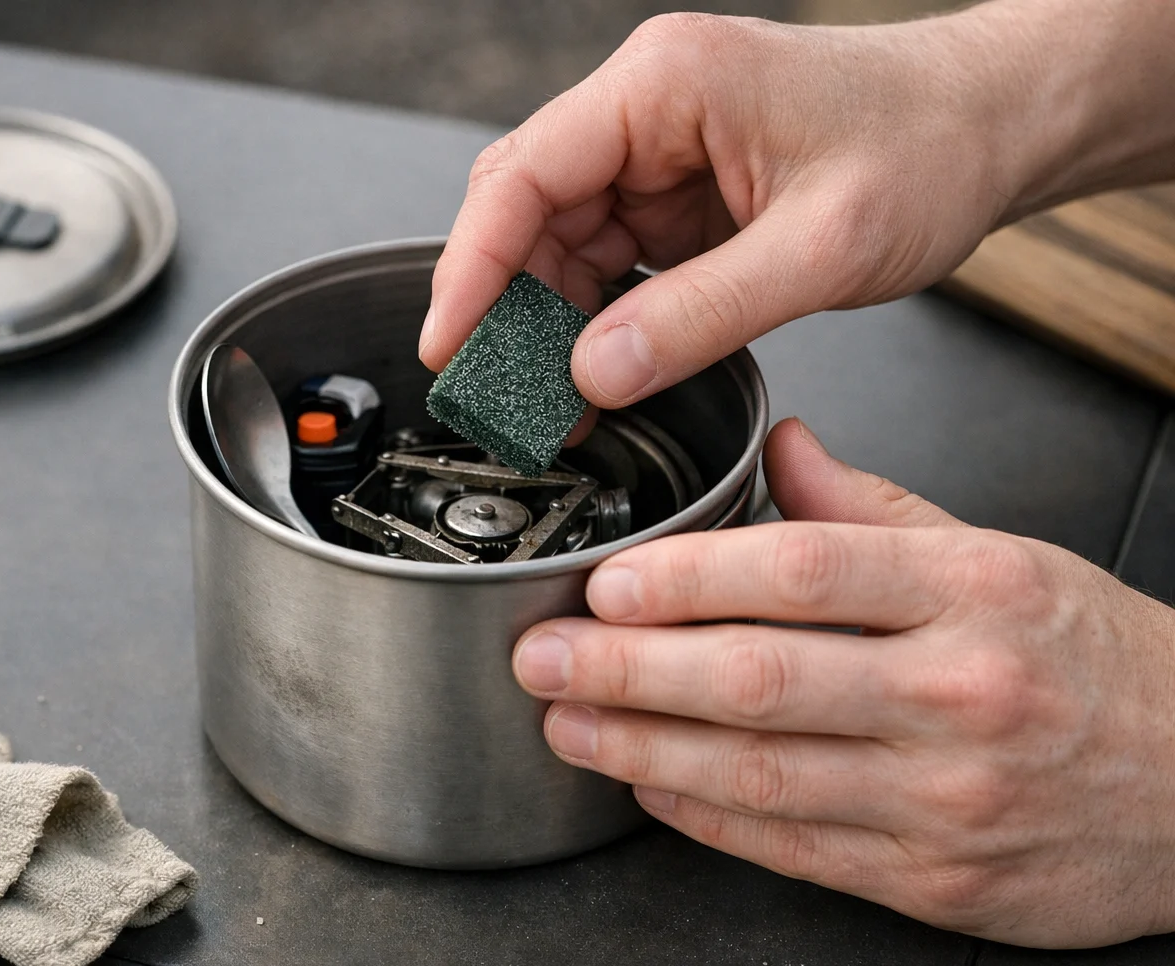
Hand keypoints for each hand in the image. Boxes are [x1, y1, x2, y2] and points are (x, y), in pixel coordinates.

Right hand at [419, 2, 1174, 406]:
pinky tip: (593, 377)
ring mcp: (657, 153)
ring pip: (557, 243)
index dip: (471, 267)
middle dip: (502, 308)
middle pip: (525, 211)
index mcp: (664, 85)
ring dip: (545, 326)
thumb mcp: (822, 245)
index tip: (447, 345)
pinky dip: (591, 324)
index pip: (524, 174)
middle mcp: (646, 110)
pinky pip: (605, 262)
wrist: (990, 126)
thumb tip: (597, 373)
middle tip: (494, 398)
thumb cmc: (928, 146)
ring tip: (546, 407)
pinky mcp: (676, 195)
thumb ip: (702, 314)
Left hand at [513, 418, 1174, 946]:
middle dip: (628, 670)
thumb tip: (782, 446)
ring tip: (567, 722)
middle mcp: (960, 693)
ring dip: (642, 747)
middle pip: (761, 678)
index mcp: (975, 592)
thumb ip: (876, 507)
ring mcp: (947, 796)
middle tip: (543, 657)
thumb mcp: (1003, 556)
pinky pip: (793, 846)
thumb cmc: (1097, 663)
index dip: (688, 580)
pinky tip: (647, 784)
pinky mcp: (935, 880)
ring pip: (761, 773)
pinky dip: (705, 817)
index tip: (607, 583)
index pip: (805, 574)